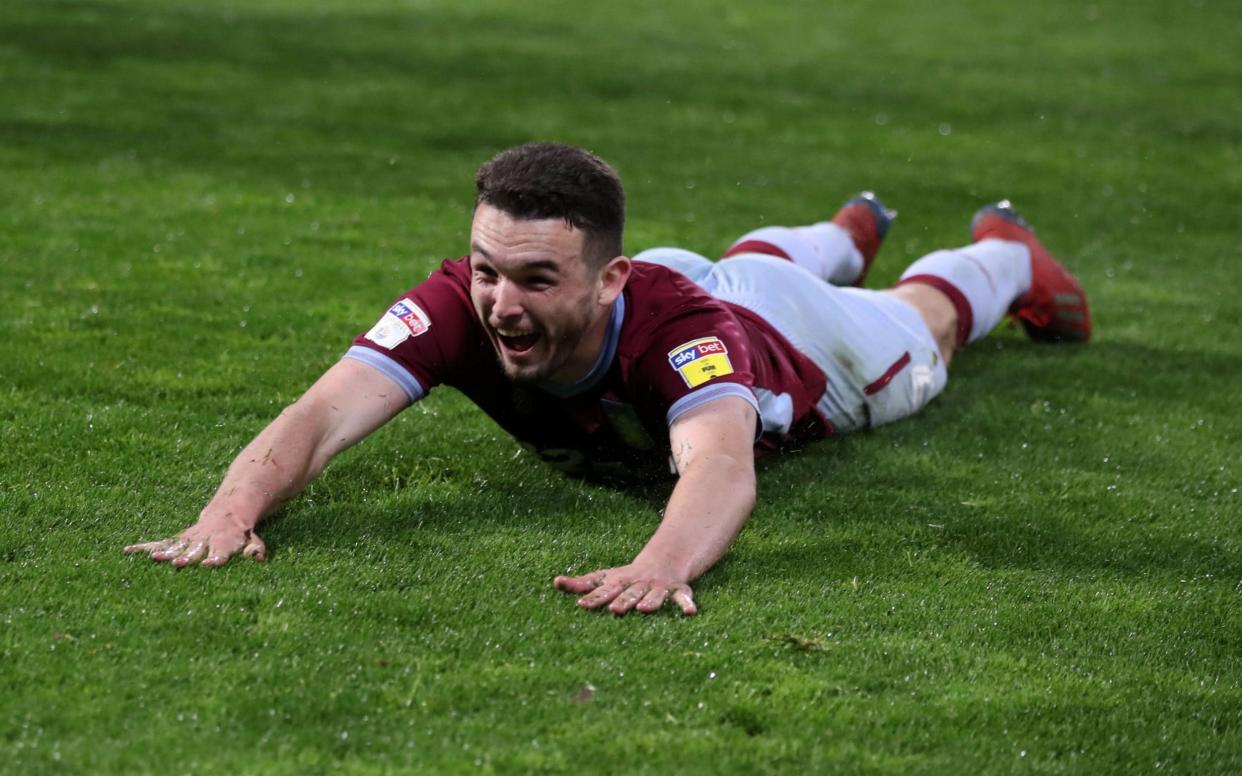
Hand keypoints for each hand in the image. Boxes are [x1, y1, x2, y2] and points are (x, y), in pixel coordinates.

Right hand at [124, 517, 265, 567]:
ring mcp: (191, 539)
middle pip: (195, 550)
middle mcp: (205, 540)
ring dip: (166, 552)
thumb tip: (260, 558)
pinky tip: (126, 551)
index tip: (209, 565)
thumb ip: (255, 548)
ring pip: (176, 546)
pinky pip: (161, 543)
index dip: (215, 558)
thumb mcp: (251, 539)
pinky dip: (144, 547)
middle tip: (177, 564)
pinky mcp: (180, 538)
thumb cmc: (240, 533)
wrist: (228, 511)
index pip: (220, 552)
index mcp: (223, 542)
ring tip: (154, 558)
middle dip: (187, 557)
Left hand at [554, 564, 696, 615]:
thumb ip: (582, 582)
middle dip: (622, 601)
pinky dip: (686, 604)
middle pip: (629, 593)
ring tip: (645, 609)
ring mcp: (658, 587)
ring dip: (650, 602)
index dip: (594, 597)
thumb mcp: (605, 577)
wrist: (663, 559)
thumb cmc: (627, 577)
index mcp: (620, 582)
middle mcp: (638, 584)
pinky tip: (691, 613)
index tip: (581, 604)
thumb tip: (555, 582)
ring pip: (654, 595)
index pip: (604, 590)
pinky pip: (683, 598)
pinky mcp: (677, 590)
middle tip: (615, 610)